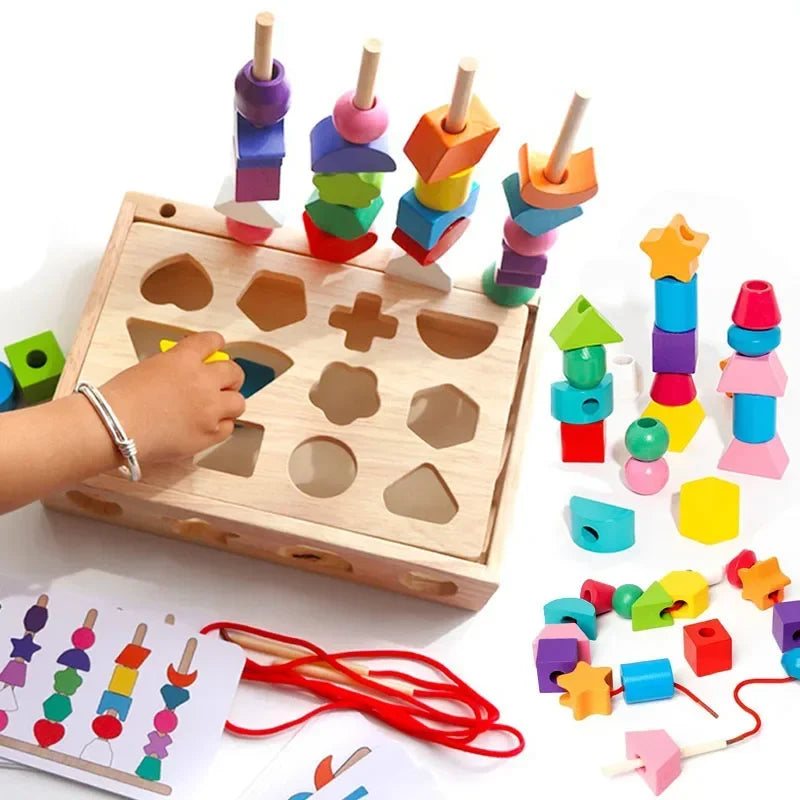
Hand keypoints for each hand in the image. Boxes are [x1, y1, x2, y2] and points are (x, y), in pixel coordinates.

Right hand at [100, 332, 245, 463]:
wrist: (114, 427)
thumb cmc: (119, 399)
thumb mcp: (148, 369)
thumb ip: (173, 370)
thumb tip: (183, 377)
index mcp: (184, 359)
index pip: (210, 341)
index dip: (216, 343)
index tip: (218, 346)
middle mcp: (203, 381)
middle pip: (234, 373)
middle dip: (231, 377)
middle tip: (225, 383)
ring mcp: (209, 409)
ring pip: (238, 402)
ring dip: (229, 403)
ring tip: (218, 408)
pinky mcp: (209, 434)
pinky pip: (227, 428)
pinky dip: (220, 426)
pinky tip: (208, 426)